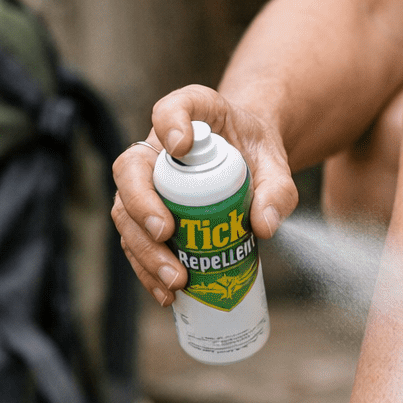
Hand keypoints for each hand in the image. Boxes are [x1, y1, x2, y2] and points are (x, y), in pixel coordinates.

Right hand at [111, 85, 297, 305]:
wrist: (249, 160)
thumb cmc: (257, 153)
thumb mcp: (276, 165)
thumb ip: (278, 190)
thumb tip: (263, 226)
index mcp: (192, 114)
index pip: (171, 108)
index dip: (169, 123)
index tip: (181, 145)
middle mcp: (157, 147)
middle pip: (130, 170)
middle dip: (142, 207)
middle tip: (168, 234)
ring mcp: (146, 182)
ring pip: (125, 213)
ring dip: (144, 250)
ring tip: (176, 280)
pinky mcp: (147, 215)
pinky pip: (136, 242)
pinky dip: (148, 270)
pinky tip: (167, 295)